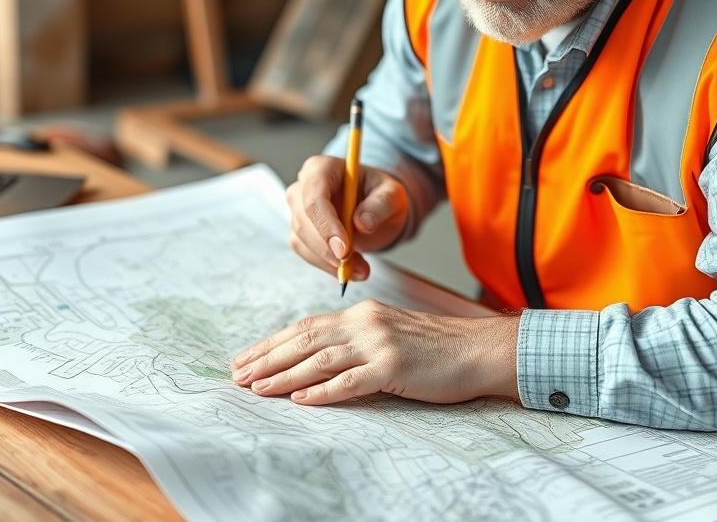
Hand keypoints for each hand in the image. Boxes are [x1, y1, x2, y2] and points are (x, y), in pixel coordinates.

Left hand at [230, 299, 518, 404]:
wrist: (478, 349)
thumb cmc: (436, 347)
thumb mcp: (390, 332)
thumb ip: (356, 339)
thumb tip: (318, 355)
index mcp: (362, 315)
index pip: (305, 327)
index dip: (272, 343)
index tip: (246, 358)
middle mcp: (365, 324)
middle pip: (305, 341)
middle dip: (267, 359)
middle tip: (238, 376)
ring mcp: (379, 344)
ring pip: (320, 360)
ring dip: (284, 375)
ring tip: (257, 388)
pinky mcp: (394, 369)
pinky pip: (351, 382)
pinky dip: (323, 391)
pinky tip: (301, 400)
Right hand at [285, 156, 409, 281]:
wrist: (376, 209)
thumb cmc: (380, 194)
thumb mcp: (392, 194)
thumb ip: (381, 204)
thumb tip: (363, 223)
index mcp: (322, 168)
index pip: (314, 196)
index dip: (326, 224)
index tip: (344, 249)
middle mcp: (303, 187)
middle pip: (303, 220)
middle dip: (327, 248)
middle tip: (353, 264)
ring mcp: (298, 210)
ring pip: (302, 240)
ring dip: (328, 261)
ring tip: (360, 269)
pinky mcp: (300, 232)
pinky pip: (306, 253)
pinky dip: (327, 266)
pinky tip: (351, 270)